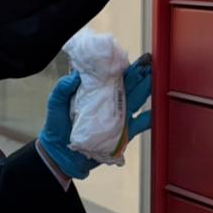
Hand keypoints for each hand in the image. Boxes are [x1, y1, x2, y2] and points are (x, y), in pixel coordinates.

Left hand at [37, 54, 152, 179]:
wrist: (60, 154)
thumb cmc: (57, 126)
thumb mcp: (56, 104)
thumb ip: (62, 88)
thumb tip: (75, 75)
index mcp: (95, 92)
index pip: (110, 76)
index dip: (119, 67)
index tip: (127, 58)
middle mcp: (109, 102)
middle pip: (128, 85)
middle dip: (139, 75)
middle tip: (150, 65)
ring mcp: (117, 117)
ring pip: (136, 101)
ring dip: (146, 91)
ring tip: (156, 81)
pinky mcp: (122, 133)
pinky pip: (138, 125)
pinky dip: (147, 119)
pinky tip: (155, 111)